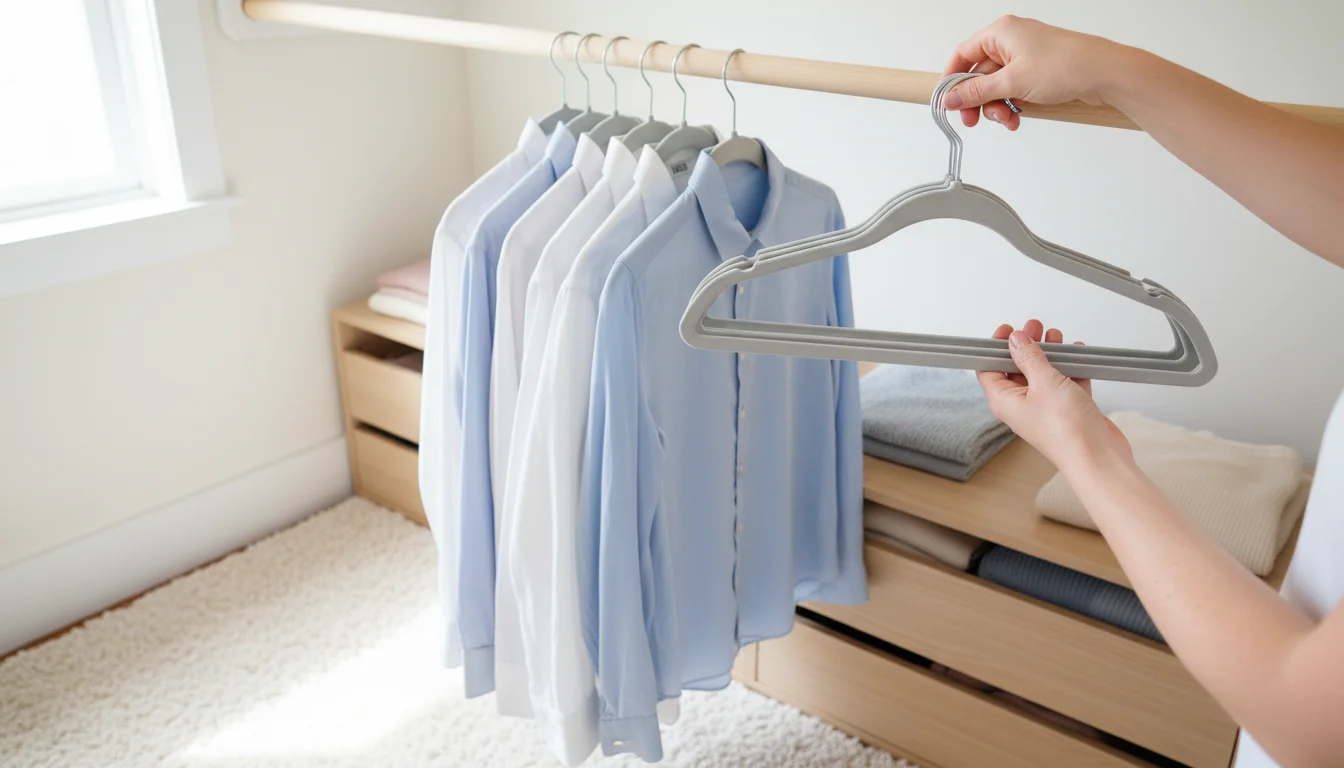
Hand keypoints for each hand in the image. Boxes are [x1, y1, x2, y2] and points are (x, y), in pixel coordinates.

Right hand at [942, 16, 1128, 129]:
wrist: (1104, 73)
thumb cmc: (1065, 65)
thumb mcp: (1012, 82)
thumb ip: (976, 92)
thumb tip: (951, 98)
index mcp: (1001, 33)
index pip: (963, 55)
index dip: (952, 79)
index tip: (948, 102)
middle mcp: (1011, 41)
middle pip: (979, 75)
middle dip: (978, 100)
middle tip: (974, 120)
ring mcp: (1025, 57)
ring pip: (996, 87)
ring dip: (996, 107)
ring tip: (1007, 119)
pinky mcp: (1037, 72)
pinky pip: (1013, 91)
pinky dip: (1011, 106)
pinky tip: (1017, 117)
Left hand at [976, 320, 1131, 472]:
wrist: (1098, 457)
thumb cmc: (1066, 430)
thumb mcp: (1044, 381)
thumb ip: (1029, 357)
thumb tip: (1016, 340)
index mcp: (1004, 401)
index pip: (988, 369)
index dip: (994, 347)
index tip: (1007, 330)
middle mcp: (1021, 406)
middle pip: (1016, 368)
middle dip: (1026, 346)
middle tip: (1035, 328)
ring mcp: (1045, 408)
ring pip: (1042, 374)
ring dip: (1049, 354)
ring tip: (1057, 337)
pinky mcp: (1067, 410)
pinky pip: (1064, 383)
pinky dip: (1070, 368)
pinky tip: (1077, 355)